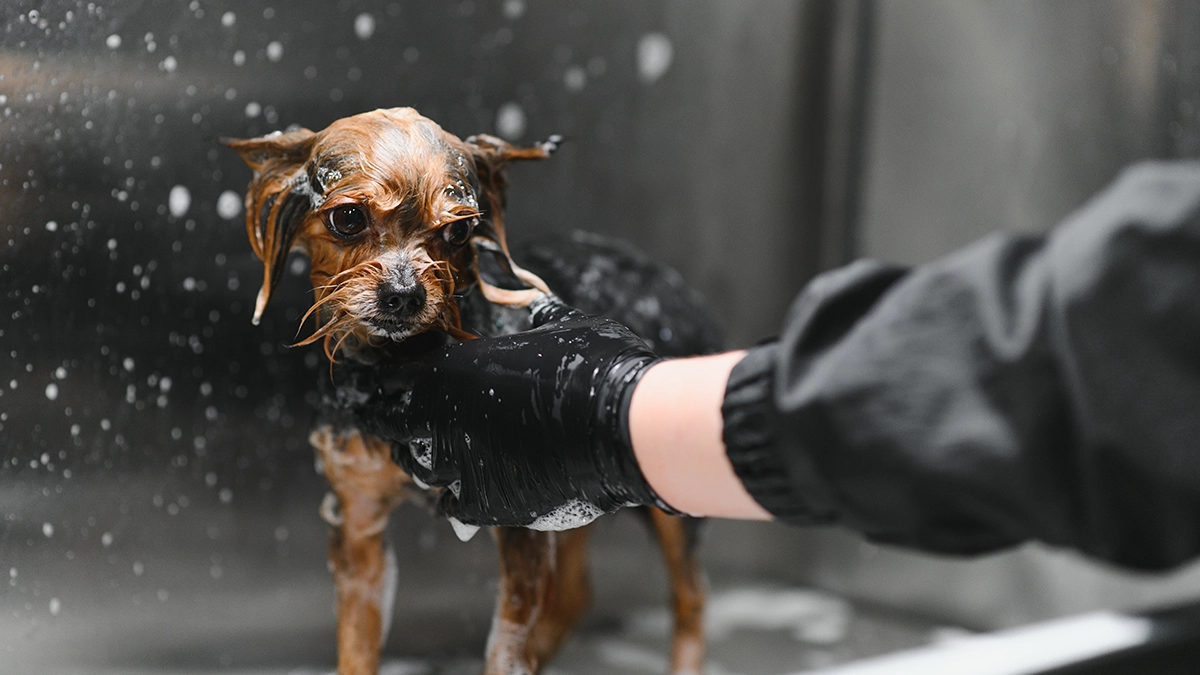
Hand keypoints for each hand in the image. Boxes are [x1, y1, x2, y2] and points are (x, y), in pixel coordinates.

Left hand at [357, 295, 676, 529]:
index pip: (387, 376)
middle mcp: (444, 416)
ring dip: (422, 458)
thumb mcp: (558, 324)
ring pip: (418, 466)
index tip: (365, 384)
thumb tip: (525, 285)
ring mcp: (460, 462)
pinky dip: (452, 498)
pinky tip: (457, 494)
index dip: (374, 381)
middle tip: (387, 419)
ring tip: (428, 453)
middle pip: (388, 423)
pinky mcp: (485, 503)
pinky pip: (450, 505)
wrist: (624, 429)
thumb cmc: (596, 367)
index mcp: (453, 367)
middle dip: (386, 420)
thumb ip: (530, 312)